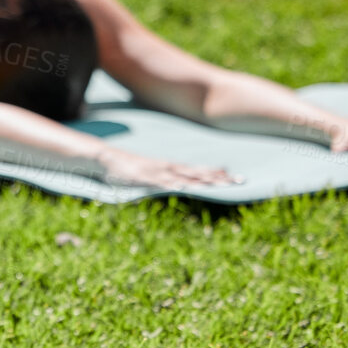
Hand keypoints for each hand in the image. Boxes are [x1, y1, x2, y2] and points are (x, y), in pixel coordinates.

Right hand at [100, 150, 239, 188]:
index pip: (198, 171)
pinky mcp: (143, 177)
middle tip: (241, 180)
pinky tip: (183, 188)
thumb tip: (175, 187)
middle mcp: (168, 168)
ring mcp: (157, 172)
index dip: (216, 173)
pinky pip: (160, 182)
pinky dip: (172, 184)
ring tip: (221, 184)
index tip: (235, 177)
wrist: (106, 159)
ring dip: (202, 181)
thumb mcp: (149, 177)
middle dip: (219, 177)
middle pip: (198, 173)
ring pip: (184, 177)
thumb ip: (163, 182)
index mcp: (170, 168)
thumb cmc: (127, 169)